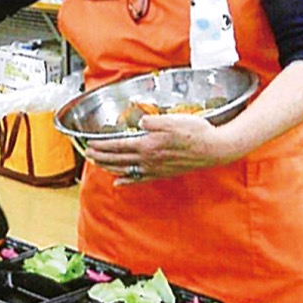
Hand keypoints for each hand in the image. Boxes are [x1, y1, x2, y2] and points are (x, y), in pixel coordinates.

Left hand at [85, 114, 240, 185]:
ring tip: (97, 165)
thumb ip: (153, 121)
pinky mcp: (164, 173)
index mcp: (148, 145)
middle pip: (118, 159)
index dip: (102, 145)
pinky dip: (127, 181)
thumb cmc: (196, 132)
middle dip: (100, 157)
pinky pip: (140, 179)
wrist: (216, 149)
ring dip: (109, 167)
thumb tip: (139, 122)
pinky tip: (119, 183)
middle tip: (87, 154)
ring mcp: (156, 168)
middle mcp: (148, 159)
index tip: (89, 144)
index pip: (118, 145)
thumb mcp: (173, 120)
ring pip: (126, 169)